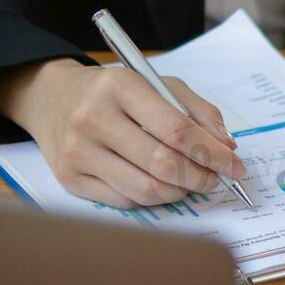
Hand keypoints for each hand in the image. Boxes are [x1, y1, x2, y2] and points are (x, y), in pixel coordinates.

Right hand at [0, 59, 246, 207]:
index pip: (177, 130)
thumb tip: (226, 146)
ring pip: (145, 189)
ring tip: (189, 182)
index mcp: (120, 87)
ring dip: (179, 192)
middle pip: (163, 164)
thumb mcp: (156, 83)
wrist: (50, 97)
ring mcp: (78, 152)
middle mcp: (93, 119)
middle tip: (214, 179)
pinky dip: (152, 197)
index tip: (234, 166)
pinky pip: (125, 200)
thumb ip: (197, 110)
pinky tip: (159, 184)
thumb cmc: (112, 91)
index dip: (212, 154)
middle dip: (200, 177)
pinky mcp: (69, 178)